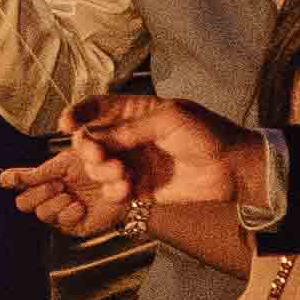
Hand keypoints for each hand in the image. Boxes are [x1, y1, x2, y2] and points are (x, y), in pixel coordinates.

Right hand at [0, 133, 134, 243]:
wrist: (126, 181)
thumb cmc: (101, 166)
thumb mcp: (65, 162)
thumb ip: (37, 172)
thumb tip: (5, 177)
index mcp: (49, 179)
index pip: (21, 184)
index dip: (14, 180)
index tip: (8, 178)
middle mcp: (53, 197)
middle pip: (23, 203)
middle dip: (38, 192)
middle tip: (57, 184)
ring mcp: (63, 213)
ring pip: (41, 214)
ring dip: (55, 201)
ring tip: (71, 193)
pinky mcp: (75, 226)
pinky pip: (61, 222)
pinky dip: (70, 211)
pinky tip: (80, 205)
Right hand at [68, 91, 271, 224]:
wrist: (232, 168)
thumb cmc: (207, 133)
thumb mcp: (169, 119)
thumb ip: (131, 129)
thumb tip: (96, 140)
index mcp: (135, 113)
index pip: (97, 108)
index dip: (79, 114)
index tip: (67, 124)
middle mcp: (129, 137)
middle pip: (89, 141)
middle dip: (88, 150)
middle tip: (101, 157)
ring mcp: (132, 163)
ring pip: (97, 168)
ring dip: (102, 172)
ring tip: (122, 175)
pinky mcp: (138, 188)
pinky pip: (112, 191)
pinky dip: (114, 191)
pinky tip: (127, 190)